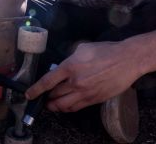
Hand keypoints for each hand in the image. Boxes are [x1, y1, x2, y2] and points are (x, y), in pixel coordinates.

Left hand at [25, 41, 140, 112]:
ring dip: (55, 106)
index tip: (29, 94)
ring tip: (52, 104)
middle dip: (46, 97)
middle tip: (44, 96)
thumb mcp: (83, 48)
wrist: (127, 60)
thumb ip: (70, 58)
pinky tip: (65, 105)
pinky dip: (67, 108)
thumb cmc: (106, 51)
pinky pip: (76, 108)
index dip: (36, 90)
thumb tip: (63, 67)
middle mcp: (75, 82)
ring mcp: (85, 93)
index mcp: (70, 66)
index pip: (47, 81)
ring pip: (63, 106)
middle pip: (54, 95)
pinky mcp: (94, 100)